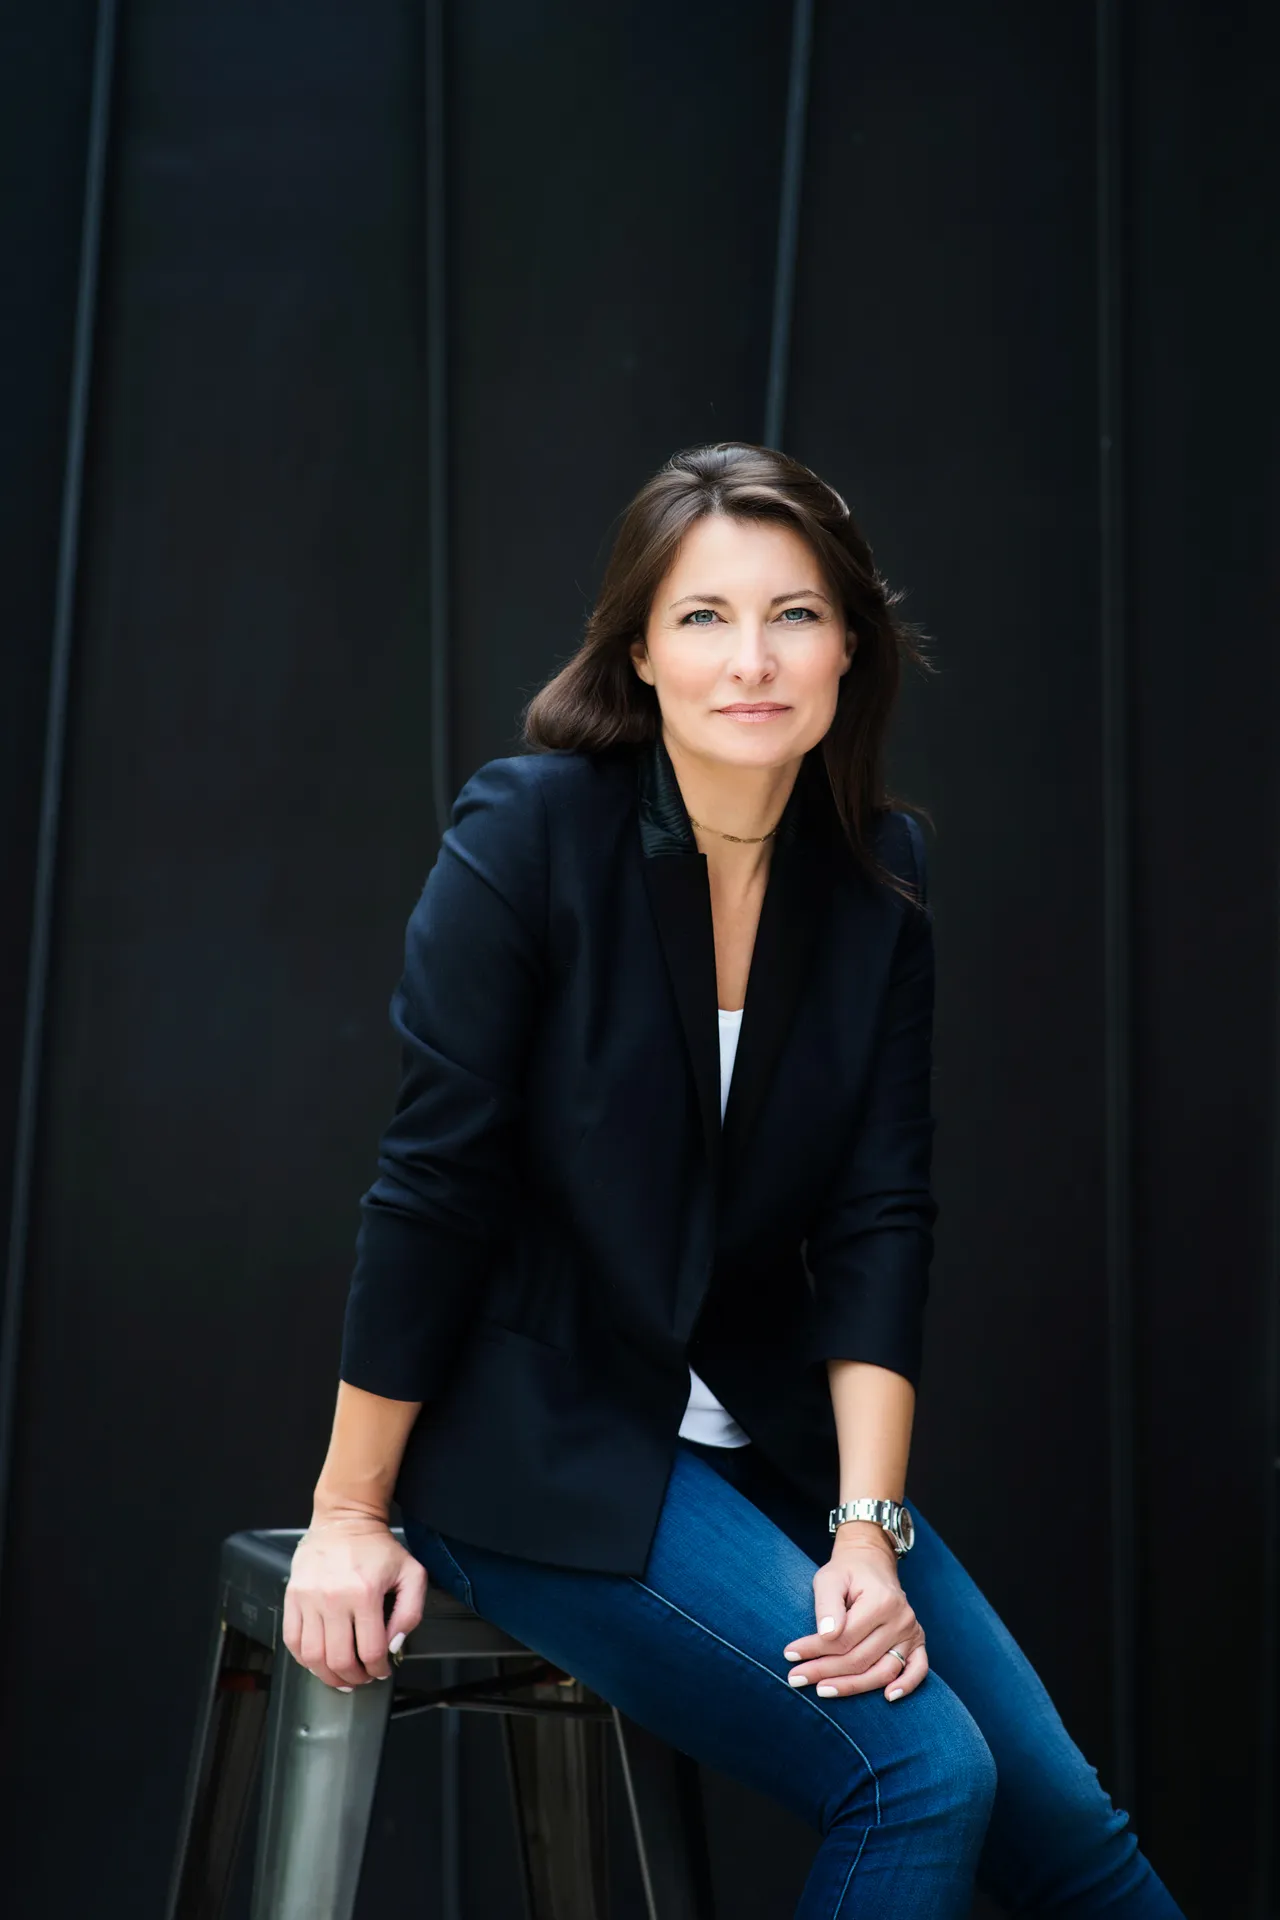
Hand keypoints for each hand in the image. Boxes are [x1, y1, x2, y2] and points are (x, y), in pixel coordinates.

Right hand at [282, 1509, 427, 1689]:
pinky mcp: (293, 1596)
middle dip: (354, 1678)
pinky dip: (304, 1659)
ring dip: (328, 1675)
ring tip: (340, 1676)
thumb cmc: (378, 1548)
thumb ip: (410, 1612)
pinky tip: (318, 1660)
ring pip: (313, 1656)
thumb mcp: (411, 1573)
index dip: (379, 1669)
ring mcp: (309, 1598)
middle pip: (340, 1659)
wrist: (345, 1520)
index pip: (371, 1650)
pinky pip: (292, 1640)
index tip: (382, 1670)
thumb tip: (393, 1645)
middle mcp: (334, 1598)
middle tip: (362, 1678)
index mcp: (365, 1593)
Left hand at [782, 1537, 927, 1701]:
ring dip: (852, 1686)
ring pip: (884, 1671)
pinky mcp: (917, 1642)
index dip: (815, 1650)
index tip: (790, 1656)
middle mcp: (901, 1618)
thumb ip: (827, 1605)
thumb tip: (827, 1636)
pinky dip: (906, 1686)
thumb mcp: (829, 1578)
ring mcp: (912, 1632)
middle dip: (825, 1671)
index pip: (845, 1638)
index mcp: (881, 1601)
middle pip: (861, 1658)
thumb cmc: (846, 1572)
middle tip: (796, 1678)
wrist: (871, 1563)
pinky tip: (887, 1698)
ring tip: (822, 1691)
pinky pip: (918, 1669)